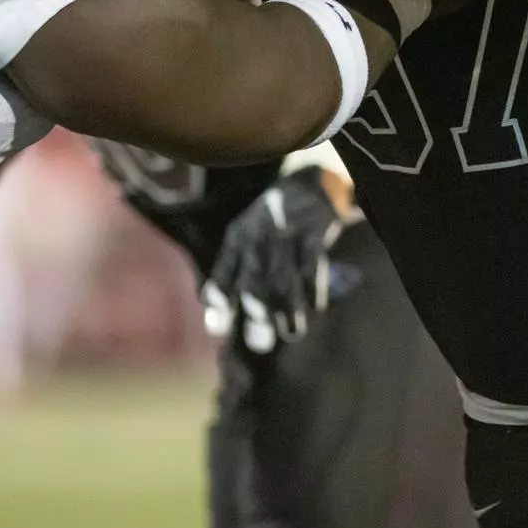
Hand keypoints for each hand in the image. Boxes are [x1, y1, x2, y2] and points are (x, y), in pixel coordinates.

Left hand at [201, 168, 349, 354]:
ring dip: (287, 310)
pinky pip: (312, 265)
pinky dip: (314, 288)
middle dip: (256, 315)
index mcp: (237, 238)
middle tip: (261, 344)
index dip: (219, 301)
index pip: (223, 273)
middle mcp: (258, 235)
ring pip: (283, 279)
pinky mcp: (315, 231)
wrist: (309, 183)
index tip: (217, 329)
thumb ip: (230, 273)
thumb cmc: (273, 222)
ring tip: (291, 333)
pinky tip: (315, 306)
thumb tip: (211, 318)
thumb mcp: (246, 237)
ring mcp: (287, 232)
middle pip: (253, 282)